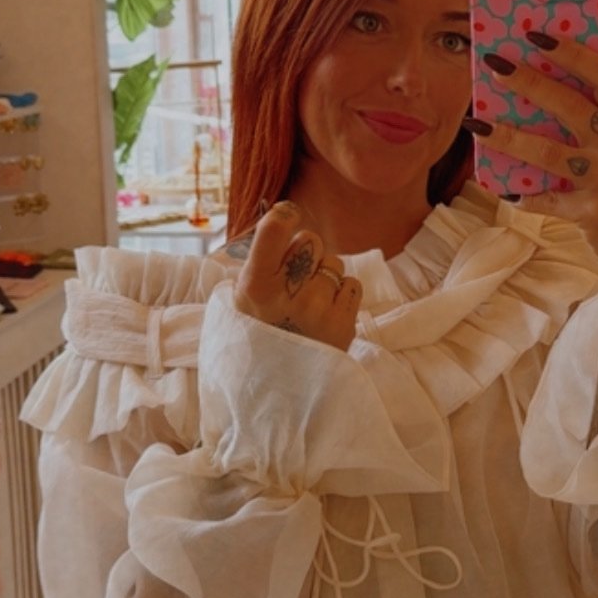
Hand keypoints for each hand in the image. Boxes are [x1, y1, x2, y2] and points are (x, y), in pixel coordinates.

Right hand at [232, 201, 361, 348]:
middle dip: (307, 254)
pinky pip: (352, 285)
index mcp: (256, 284)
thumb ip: (262, 259)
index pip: (274, 228)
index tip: (289, 215)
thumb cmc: (262, 329)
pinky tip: (326, 314)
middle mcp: (288, 294)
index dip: (286, 215)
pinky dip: (343, 295)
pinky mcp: (343, 323)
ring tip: (310, 303)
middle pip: (311, 240)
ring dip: (326, 277)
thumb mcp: (245, 295)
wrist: (280, 384)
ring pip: (335, 263)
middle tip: (296, 279)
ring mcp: (318, 309)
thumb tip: (286, 214)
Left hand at [474, 36, 597, 293]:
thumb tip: (544, 86)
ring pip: (548, 153)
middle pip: (572, 107)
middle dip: (530, 83)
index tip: (538, 36)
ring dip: (508, 137)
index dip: (572, 54)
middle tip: (495, 65)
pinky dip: (521, 195)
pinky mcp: (591, 214)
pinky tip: (499, 187)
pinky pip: (545, 200)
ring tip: (476, 124)